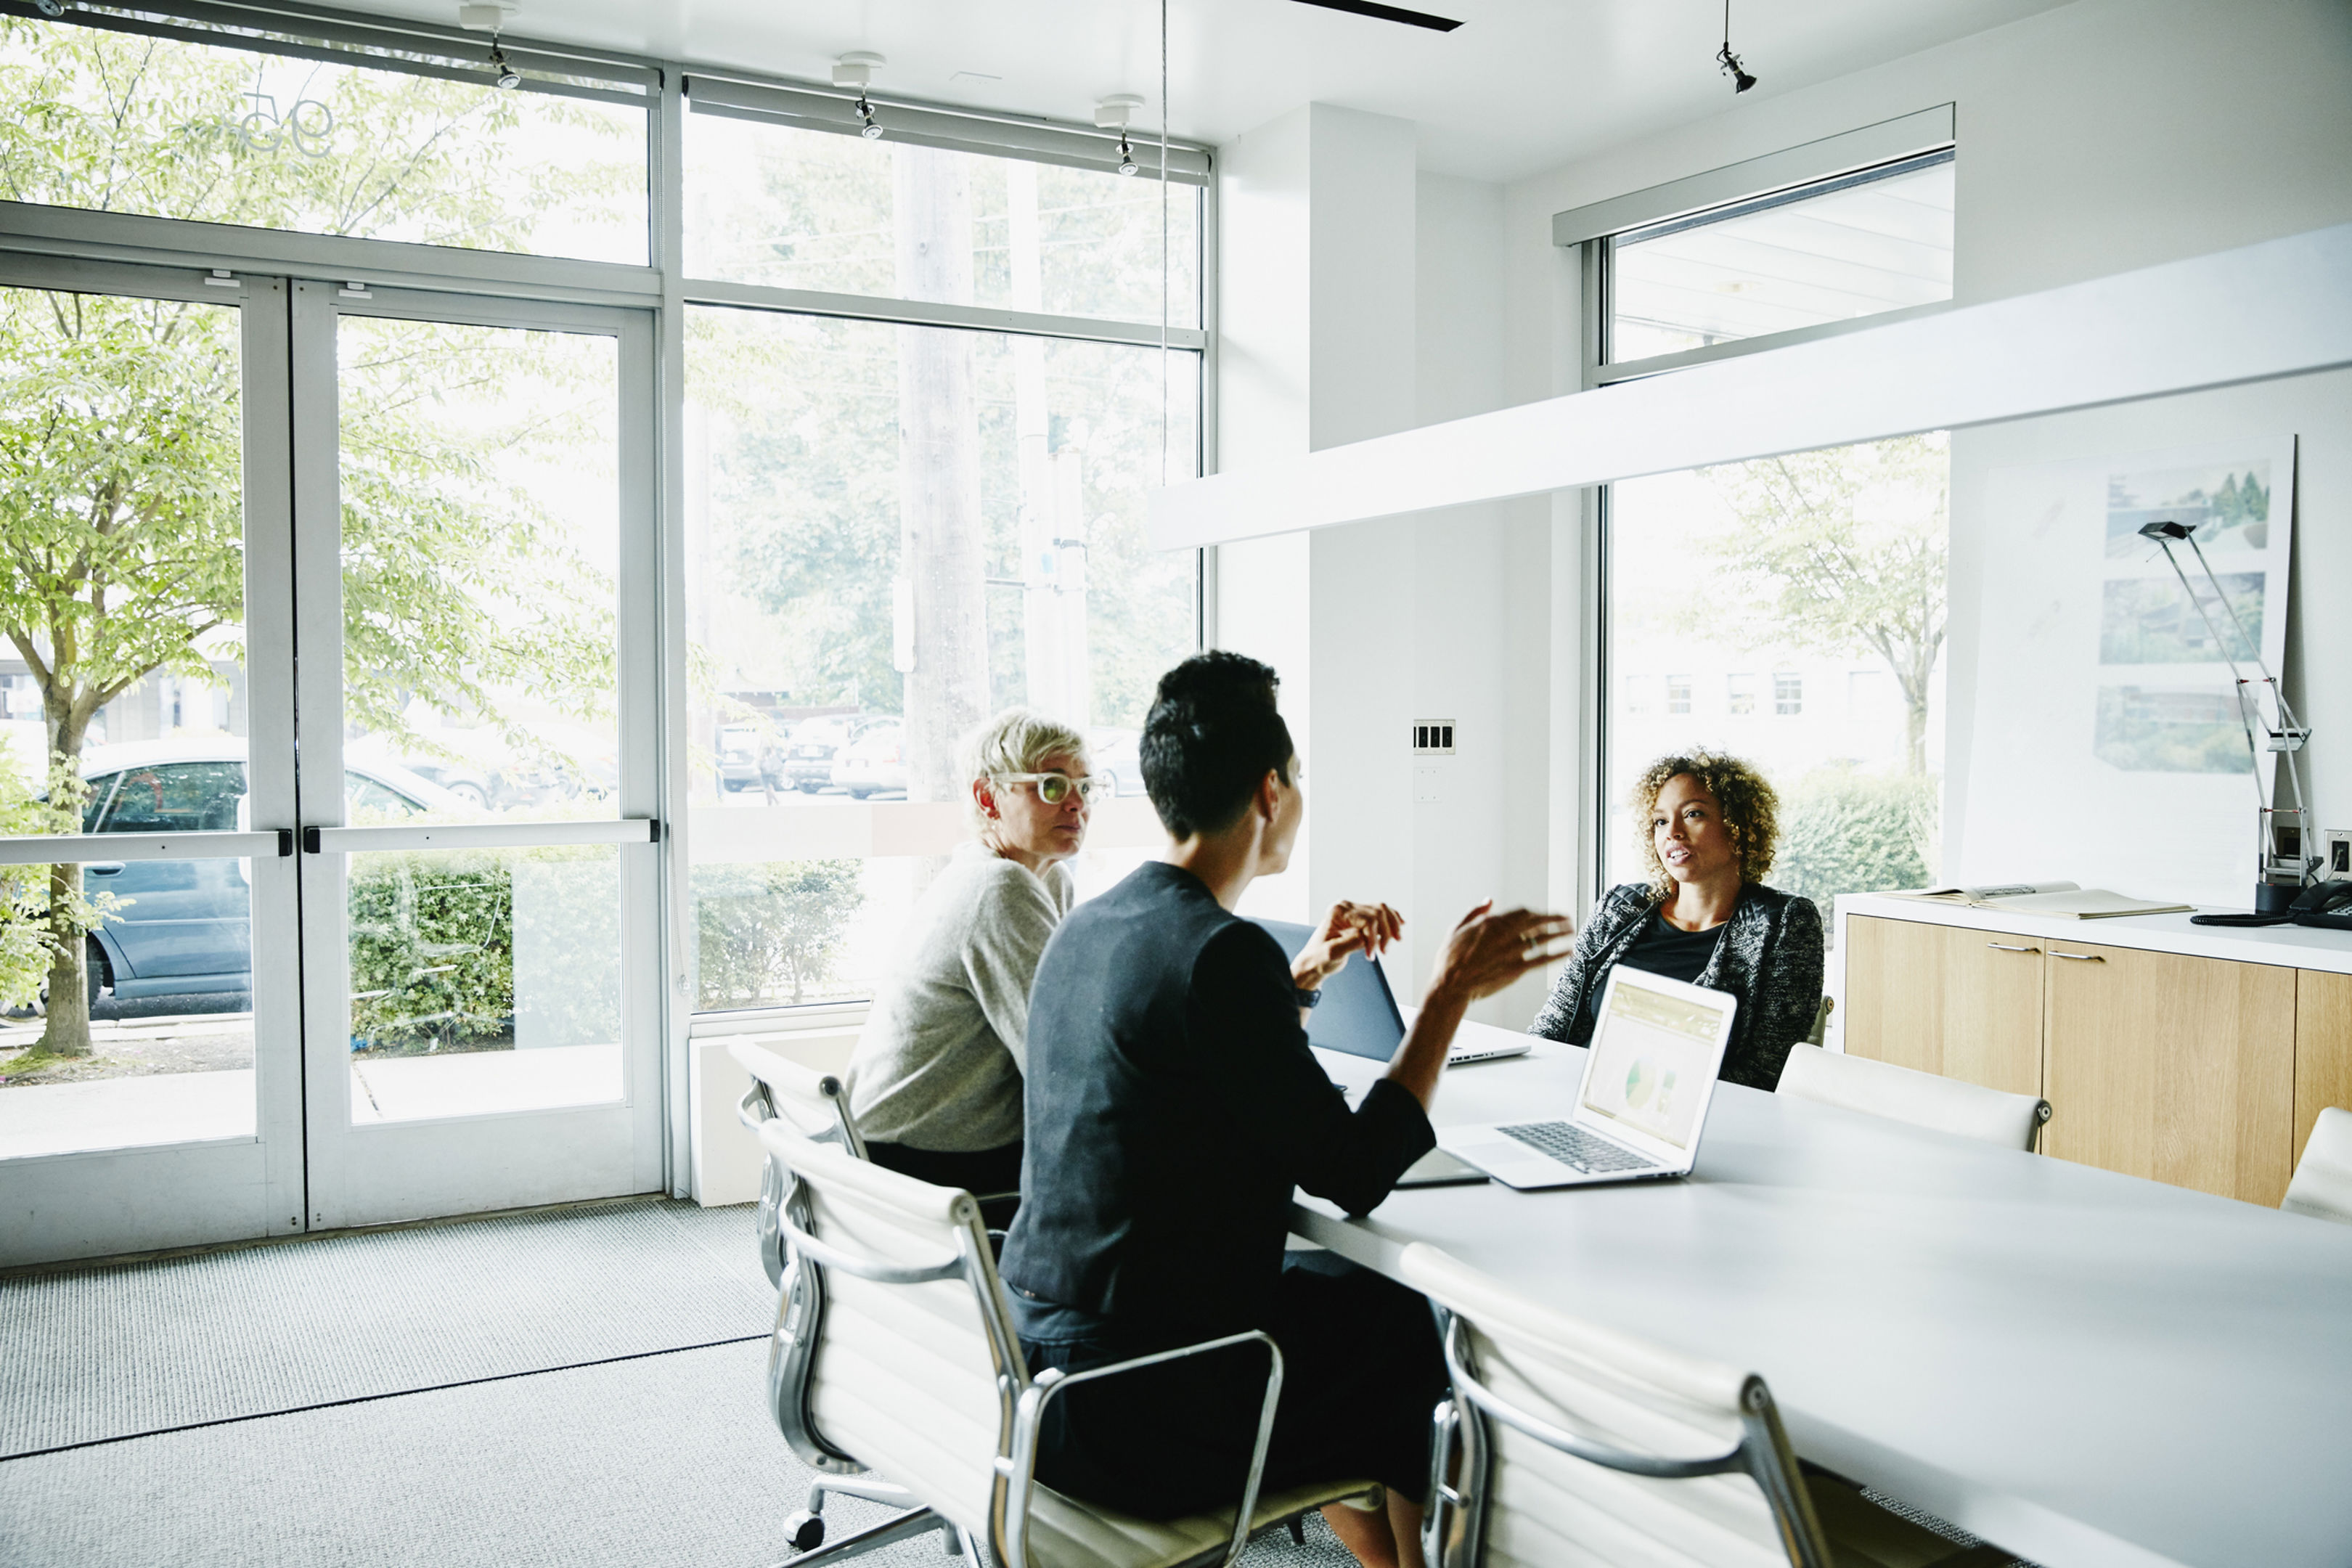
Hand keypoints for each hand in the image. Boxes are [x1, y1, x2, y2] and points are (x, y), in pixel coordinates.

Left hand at [1291, 900, 1404, 989]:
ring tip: (1396, 941)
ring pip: (1382, 910)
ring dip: (1392, 925)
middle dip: (1386, 932)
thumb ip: (1349, 943)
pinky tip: (1401, 925)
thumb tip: (1366, 937)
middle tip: (1384, 952)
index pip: (1367, 919)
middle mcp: (1346, 906)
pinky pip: (1380, 913)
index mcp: (1338, 911)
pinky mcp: (1359, 917)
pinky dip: (1392, 919)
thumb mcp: (1332, 953)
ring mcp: (1353, 910)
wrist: (1314, 961)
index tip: (1372, 955)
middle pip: (1378, 912)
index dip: (1374, 938)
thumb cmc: (1319, 958)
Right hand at [1424, 901, 1575, 1006]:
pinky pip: (1542, 960)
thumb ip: (1474, 913)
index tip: (1542, 916)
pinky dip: (1558, 955)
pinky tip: (1569, 952)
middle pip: (1538, 921)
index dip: (1535, 913)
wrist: (1451, 985)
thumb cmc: (1449, 959)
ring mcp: (1512, 952)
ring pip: (1543, 938)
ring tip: (1572, 931)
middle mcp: (1505, 935)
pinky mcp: (1516, 969)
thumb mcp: (1457, 928)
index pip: (1522, 912)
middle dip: (1555, 918)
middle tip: (1567, 918)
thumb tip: (1489, 901)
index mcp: (1491, 923)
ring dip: (1561, 933)